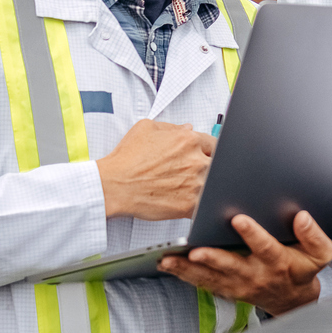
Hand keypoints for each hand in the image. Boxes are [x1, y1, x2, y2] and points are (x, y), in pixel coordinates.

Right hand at [96, 119, 213, 220]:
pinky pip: (206, 205)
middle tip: (195, 173)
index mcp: (188, 140)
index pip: (214, 143)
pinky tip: (189, 202)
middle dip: (209, 167)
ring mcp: (195, 183)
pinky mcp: (189, 205)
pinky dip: (201, 205)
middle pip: (217, 163)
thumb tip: (187, 128)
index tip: (206, 156)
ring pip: (214, 184)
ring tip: (188, 188)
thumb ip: (171, 127)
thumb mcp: (146, 129)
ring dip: (206, 186)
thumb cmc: (126, 159)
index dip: (209, 150)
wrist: (113, 185)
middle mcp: (195, 160)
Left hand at [159, 210, 331, 316]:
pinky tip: (168, 265)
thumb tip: (301, 216)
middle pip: (232, 266)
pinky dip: (184, 275)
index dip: (253, 235)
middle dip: (213, 258)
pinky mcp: (227, 291)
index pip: (266, 247)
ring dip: (189, 269)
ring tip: (168, 259)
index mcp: (279, 263)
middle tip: (195, 250)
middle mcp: (257, 275)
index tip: (239, 220)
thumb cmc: (302, 270)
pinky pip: (204, 283)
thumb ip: (314, 236)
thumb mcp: (319, 254)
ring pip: (212, 277)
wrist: (294, 301)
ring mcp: (240, 285)